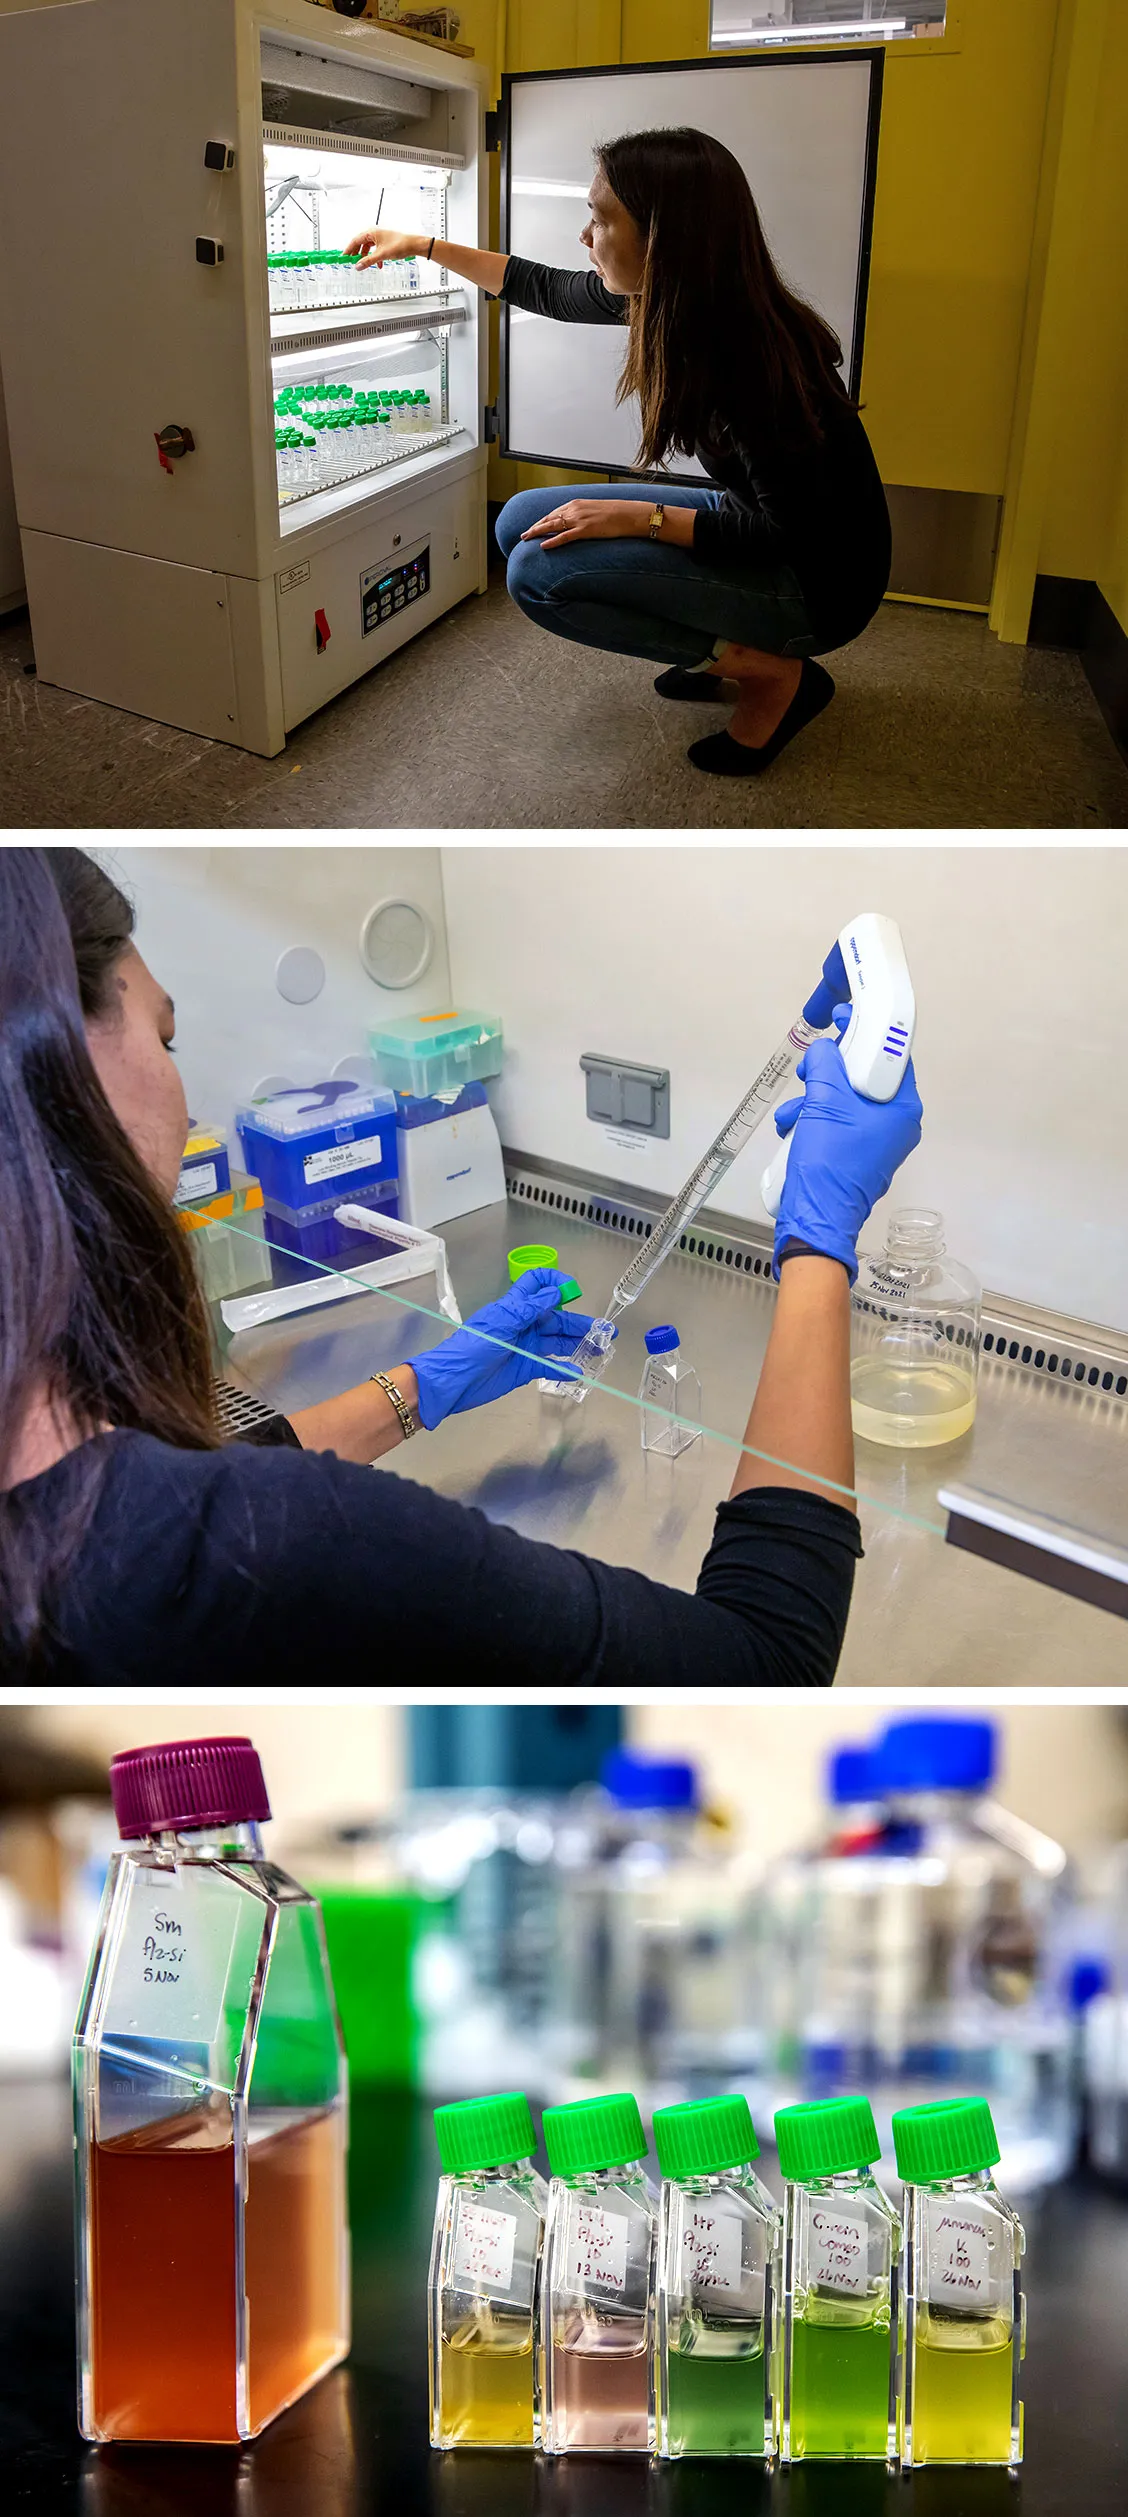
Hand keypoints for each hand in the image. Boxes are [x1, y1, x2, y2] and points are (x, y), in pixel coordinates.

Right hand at [345, 227, 424, 269]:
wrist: (413, 245)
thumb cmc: (399, 244)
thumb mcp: (381, 255)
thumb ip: (368, 261)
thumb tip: (358, 266)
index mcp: (371, 232)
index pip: (355, 240)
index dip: (349, 249)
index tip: (344, 257)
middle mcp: (374, 233)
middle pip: (361, 244)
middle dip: (356, 254)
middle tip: (351, 262)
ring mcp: (380, 238)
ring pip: (368, 248)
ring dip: (366, 257)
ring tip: (364, 265)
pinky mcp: (385, 243)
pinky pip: (375, 250)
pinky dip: (374, 258)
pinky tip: (378, 265)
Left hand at [411, 1268, 610, 1429]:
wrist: (453, 1381)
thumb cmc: (474, 1346)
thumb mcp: (502, 1323)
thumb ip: (530, 1308)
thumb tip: (555, 1292)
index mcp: (515, 1306)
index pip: (537, 1284)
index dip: (555, 1282)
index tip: (573, 1291)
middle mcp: (523, 1324)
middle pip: (556, 1318)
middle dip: (579, 1322)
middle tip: (605, 1330)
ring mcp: (525, 1346)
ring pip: (557, 1341)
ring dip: (577, 1343)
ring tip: (599, 1348)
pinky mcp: (524, 1368)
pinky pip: (549, 1366)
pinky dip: (564, 1368)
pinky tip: (579, 1370)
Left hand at [520, 499, 650, 550]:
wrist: (630, 514)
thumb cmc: (616, 514)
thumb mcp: (595, 511)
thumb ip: (583, 516)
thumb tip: (577, 524)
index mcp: (577, 503)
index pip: (554, 512)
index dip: (542, 520)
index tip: (533, 527)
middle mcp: (575, 509)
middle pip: (549, 518)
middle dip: (534, 526)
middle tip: (523, 535)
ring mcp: (580, 519)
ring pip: (553, 525)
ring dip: (537, 532)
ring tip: (526, 539)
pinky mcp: (586, 530)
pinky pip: (565, 536)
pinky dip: (553, 541)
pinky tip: (543, 545)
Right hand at [771, 1006, 922, 1283]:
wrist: (816, 1217)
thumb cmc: (829, 1160)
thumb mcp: (824, 1101)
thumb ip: (825, 1063)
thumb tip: (823, 1049)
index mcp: (901, 1109)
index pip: (891, 1055)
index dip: (865, 1033)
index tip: (844, 1018)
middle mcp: (895, 1124)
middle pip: (864, 1076)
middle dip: (830, 1070)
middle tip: (810, 1066)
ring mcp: (874, 1142)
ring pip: (843, 1099)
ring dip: (813, 1097)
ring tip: (795, 1109)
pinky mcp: (853, 1154)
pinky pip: (834, 1122)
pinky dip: (812, 1119)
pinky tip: (793, 1127)